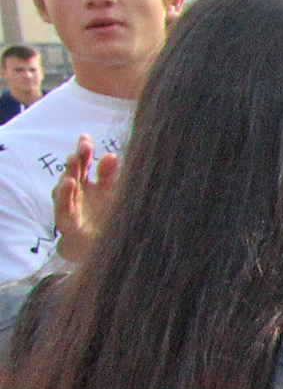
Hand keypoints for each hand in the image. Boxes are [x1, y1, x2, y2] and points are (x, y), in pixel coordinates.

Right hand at [47, 135, 116, 265]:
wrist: (102, 250)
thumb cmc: (106, 220)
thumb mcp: (112, 195)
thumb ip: (111, 176)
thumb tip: (111, 155)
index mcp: (88, 184)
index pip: (84, 164)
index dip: (84, 151)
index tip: (85, 137)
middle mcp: (77, 193)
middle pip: (74, 172)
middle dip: (78, 157)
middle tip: (84, 145)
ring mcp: (70, 206)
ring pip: (65, 187)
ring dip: (69, 172)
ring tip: (74, 159)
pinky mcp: (67, 222)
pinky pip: (63, 207)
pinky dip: (64, 194)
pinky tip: (68, 183)